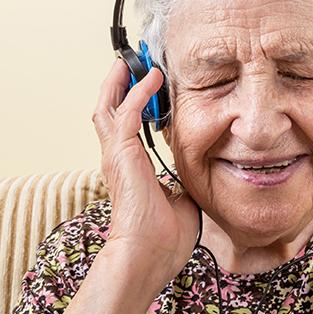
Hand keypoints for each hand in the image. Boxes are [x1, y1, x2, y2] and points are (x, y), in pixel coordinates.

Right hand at [91, 59, 198, 286]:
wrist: (151, 254)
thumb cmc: (165, 236)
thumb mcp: (181, 197)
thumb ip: (185, 178)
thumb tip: (202, 170)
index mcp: (132, 167)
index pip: (127, 125)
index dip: (135, 103)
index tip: (150, 84)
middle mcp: (119, 157)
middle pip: (109, 109)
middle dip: (119, 83)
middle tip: (134, 61)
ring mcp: (116, 155)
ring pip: (109, 106)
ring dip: (122, 80)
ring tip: (134, 60)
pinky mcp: (121, 154)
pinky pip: (127, 113)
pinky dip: (138, 92)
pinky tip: (153, 78)